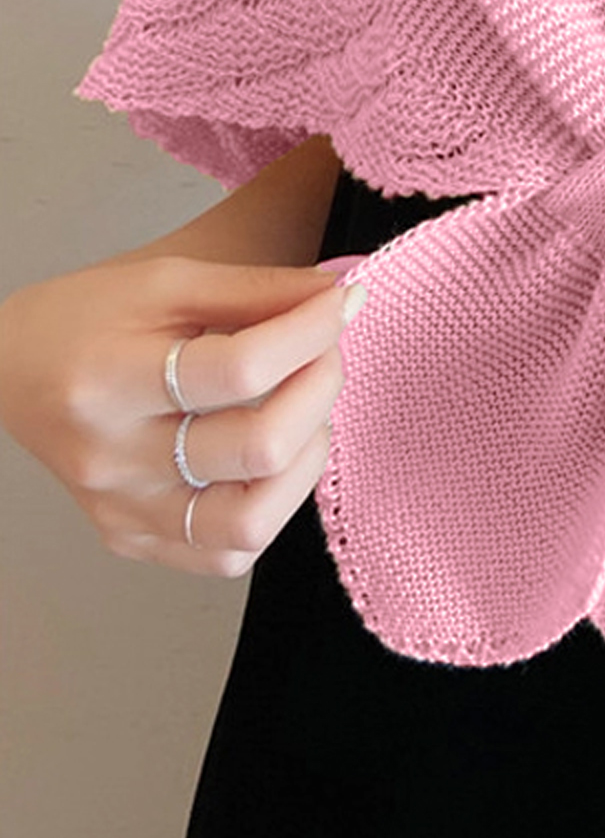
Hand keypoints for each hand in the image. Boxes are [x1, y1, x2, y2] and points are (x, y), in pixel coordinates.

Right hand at [0, 255, 363, 577]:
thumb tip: (336, 299)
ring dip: (306, 459)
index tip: (339, 305)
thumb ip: (257, 289)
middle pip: (257, 449)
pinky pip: (229, 556)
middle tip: (324, 352)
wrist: (13, 369)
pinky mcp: (134, 541)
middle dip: (320, 388)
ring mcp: (123, 511)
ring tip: (302, 412)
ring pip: (251, 521)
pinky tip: (269, 460)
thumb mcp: (169, 281)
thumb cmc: (89, 320)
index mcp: (108, 381)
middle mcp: (111, 459)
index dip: (310, 332)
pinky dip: (272, 506)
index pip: (240, 369)